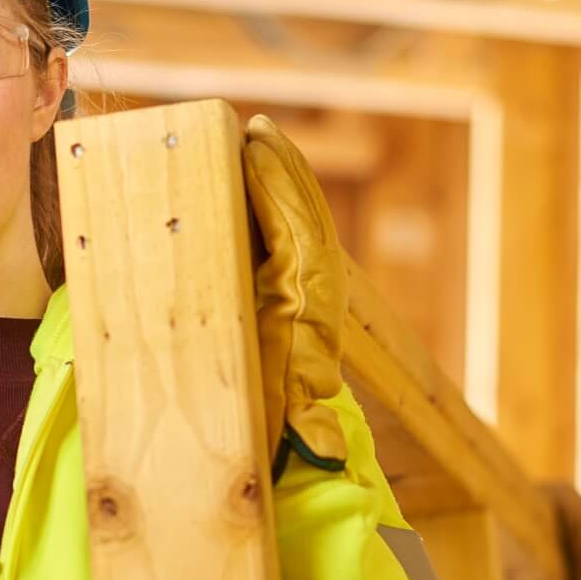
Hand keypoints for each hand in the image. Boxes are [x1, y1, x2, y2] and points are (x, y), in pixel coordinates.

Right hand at [242, 115, 347, 476]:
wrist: (284, 451)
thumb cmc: (270, 433)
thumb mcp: (281, 430)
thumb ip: (304, 430)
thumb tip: (325, 451)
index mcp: (308, 315)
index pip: (299, 236)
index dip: (278, 189)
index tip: (258, 149)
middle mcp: (314, 294)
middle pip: (303, 215)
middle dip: (281, 170)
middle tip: (255, 128)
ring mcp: (305, 288)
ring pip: (299, 219)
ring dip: (281, 179)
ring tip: (256, 138)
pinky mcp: (290, 290)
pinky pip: (287, 234)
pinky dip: (275, 202)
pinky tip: (255, 178)